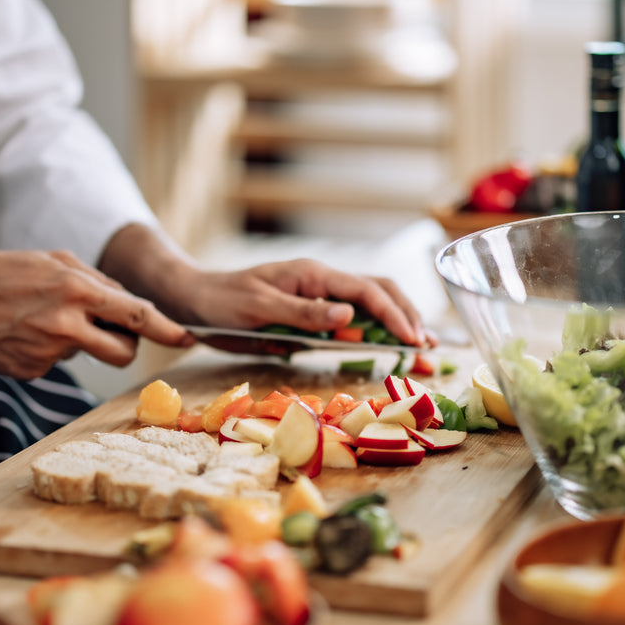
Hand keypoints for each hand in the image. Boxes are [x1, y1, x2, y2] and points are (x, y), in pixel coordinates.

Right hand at [0, 250, 191, 378]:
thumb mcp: (51, 260)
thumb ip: (94, 280)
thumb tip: (125, 301)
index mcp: (77, 291)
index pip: (137, 315)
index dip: (167, 330)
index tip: (189, 339)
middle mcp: (67, 324)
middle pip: (123, 351)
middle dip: (124, 344)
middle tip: (105, 328)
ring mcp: (48, 352)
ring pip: (89, 355)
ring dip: (83, 343)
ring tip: (49, 320)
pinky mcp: (31, 371)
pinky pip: (56, 362)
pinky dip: (47, 349)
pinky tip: (21, 332)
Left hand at [177, 259, 433, 348]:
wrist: (194, 298)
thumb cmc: (221, 301)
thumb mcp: (259, 308)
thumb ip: (305, 312)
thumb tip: (350, 316)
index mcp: (313, 275)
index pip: (366, 292)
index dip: (394, 316)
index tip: (413, 340)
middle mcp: (322, 283)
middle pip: (379, 292)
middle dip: (408, 317)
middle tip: (429, 347)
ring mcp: (318, 297)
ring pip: (370, 305)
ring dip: (398, 323)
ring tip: (422, 348)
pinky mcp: (312, 313)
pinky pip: (351, 320)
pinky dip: (375, 332)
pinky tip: (390, 346)